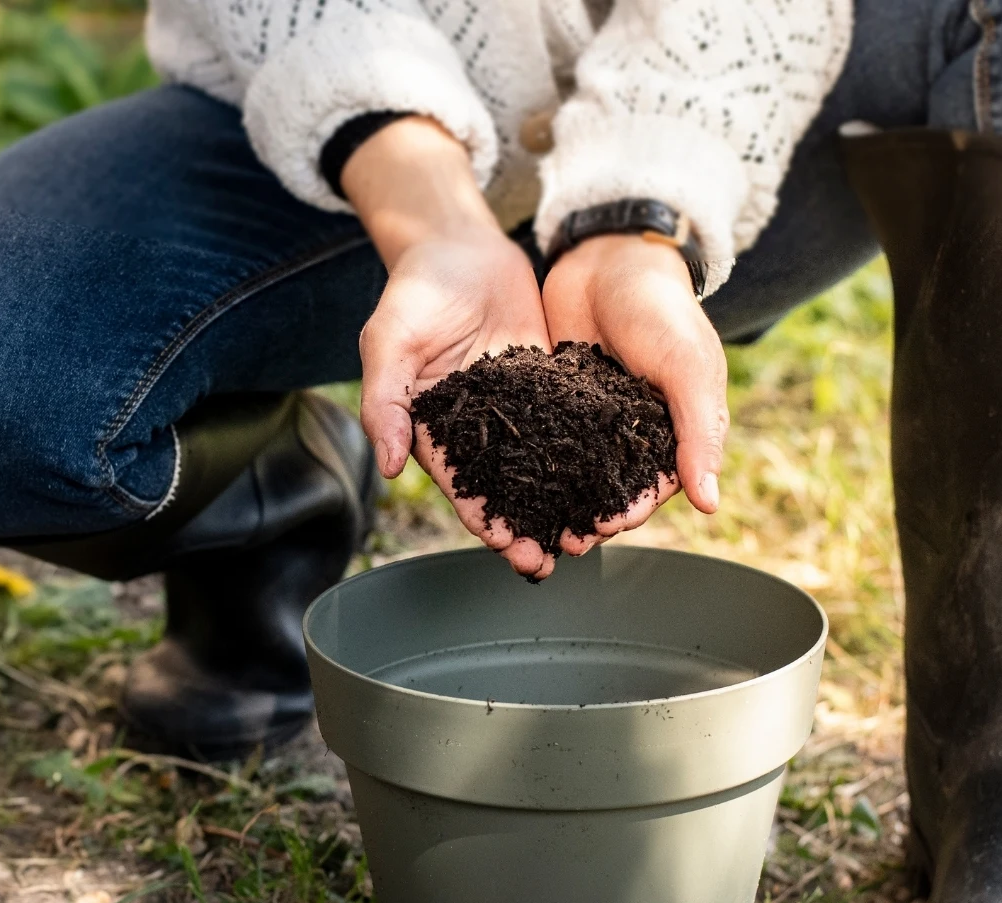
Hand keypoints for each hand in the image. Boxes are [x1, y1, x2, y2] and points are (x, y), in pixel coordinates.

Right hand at [344, 117, 557, 577]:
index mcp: (435, 429)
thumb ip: (386, 402)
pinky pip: (569, 423)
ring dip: (562, 499)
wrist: (459, 244)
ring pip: (541, 464)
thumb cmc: (414, 292)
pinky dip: (588, 451)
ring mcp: (513, 408)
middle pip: (505, 487)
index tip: (509, 549)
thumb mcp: (389, 342)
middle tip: (555, 558)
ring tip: (591, 530)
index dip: (484, 520)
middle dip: (528, 524)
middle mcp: (476, 428)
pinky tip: (615, 474)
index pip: (462, 486)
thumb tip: (389, 467)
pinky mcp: (545, 384)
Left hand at [542, 233, 727, 531]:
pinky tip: (503, 484)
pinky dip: (525, 464)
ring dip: (552, 502)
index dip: (629, 512)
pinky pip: (539, 440)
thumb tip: (710, 505)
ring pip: (570, 474)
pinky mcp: (552, 401)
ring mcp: (588, 420)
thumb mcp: (687, 367)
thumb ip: (699, 432)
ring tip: (527, 526)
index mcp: (671, 432)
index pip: (651, 488)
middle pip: (606, 490)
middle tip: (557, 542)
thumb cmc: (662, 309)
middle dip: (584, 519)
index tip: (603, 529)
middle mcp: (629, 434)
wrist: (609, 255)